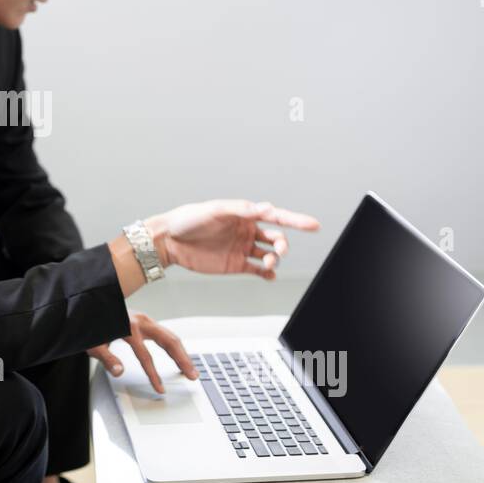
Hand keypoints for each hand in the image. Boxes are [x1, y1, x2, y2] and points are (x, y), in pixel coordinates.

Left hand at [88, 312, 196, 393]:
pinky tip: (180, 356)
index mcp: (129, 327)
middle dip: (182, 359)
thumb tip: (119, 372)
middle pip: (168, 341)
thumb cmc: (93, 324)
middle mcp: (141, 321)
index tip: (160, 388)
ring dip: (182, 353)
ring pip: (171, 336)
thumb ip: (106, 358)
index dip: (153, 375)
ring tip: (191, 369)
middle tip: (192, 375)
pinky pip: (165, 334)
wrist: (92, 304)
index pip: (145, 356)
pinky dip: (175, 346)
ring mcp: (146, 320)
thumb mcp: (94, 343)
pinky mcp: (146, 321)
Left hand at [148, 199, 319, 279]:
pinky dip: (267, 273)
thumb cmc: (189, 219)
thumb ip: (241, 210)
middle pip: (276, 237)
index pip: (276, 216)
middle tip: (280, 250)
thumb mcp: (215, 210)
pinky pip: (257, 269)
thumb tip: (267, 208)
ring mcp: (242, 248)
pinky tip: (270, 275)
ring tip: (270, 263)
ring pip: (269, 254)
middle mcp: (247, 230)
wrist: (169, 241)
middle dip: (283, 244)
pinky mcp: (235, 264)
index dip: (296, 220)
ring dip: (275, 259)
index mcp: (245, 214)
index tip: (313, 225)